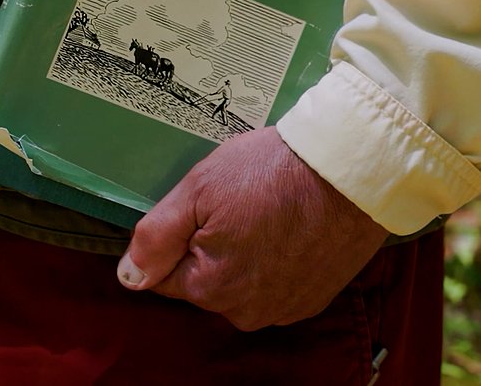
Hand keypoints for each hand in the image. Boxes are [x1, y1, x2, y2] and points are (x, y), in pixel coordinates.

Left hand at [117, 126, 387, 330]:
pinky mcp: (313, 299)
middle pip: (203, 280)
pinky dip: (275, 259)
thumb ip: (156, 237)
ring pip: (240, 283)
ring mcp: (283, 308)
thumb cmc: (272, 171)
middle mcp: (246, 312)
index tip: (204, 204)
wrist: (351, 170)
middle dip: (209, 244)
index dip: (177, 234)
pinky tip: (288, 225)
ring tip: (266, 211)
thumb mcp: (199, 188)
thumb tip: (128, 276)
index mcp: (211, 288)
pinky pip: (274, 283)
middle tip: (238, 202)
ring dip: (244, 254)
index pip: (164, 274)